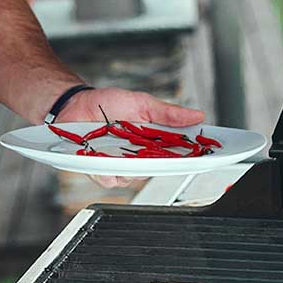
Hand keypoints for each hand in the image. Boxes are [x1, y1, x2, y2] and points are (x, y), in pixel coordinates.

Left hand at [58, 87, 205, 188]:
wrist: (75, 104)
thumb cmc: (107, 104)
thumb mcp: (141, 103)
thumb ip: (167, 113)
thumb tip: (197, 115)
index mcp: (152, 142)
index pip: (178, 154)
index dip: (193, 157)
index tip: (207, 155)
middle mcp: (138, 157)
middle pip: (158, 170)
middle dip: (162, 164)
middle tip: (162, 153)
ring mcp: (119, 165)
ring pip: (133, 177)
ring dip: (130, 166)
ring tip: (125, 151)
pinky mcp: (99, 170)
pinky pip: (109, 179)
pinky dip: (107, 170)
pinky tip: (104, 159)